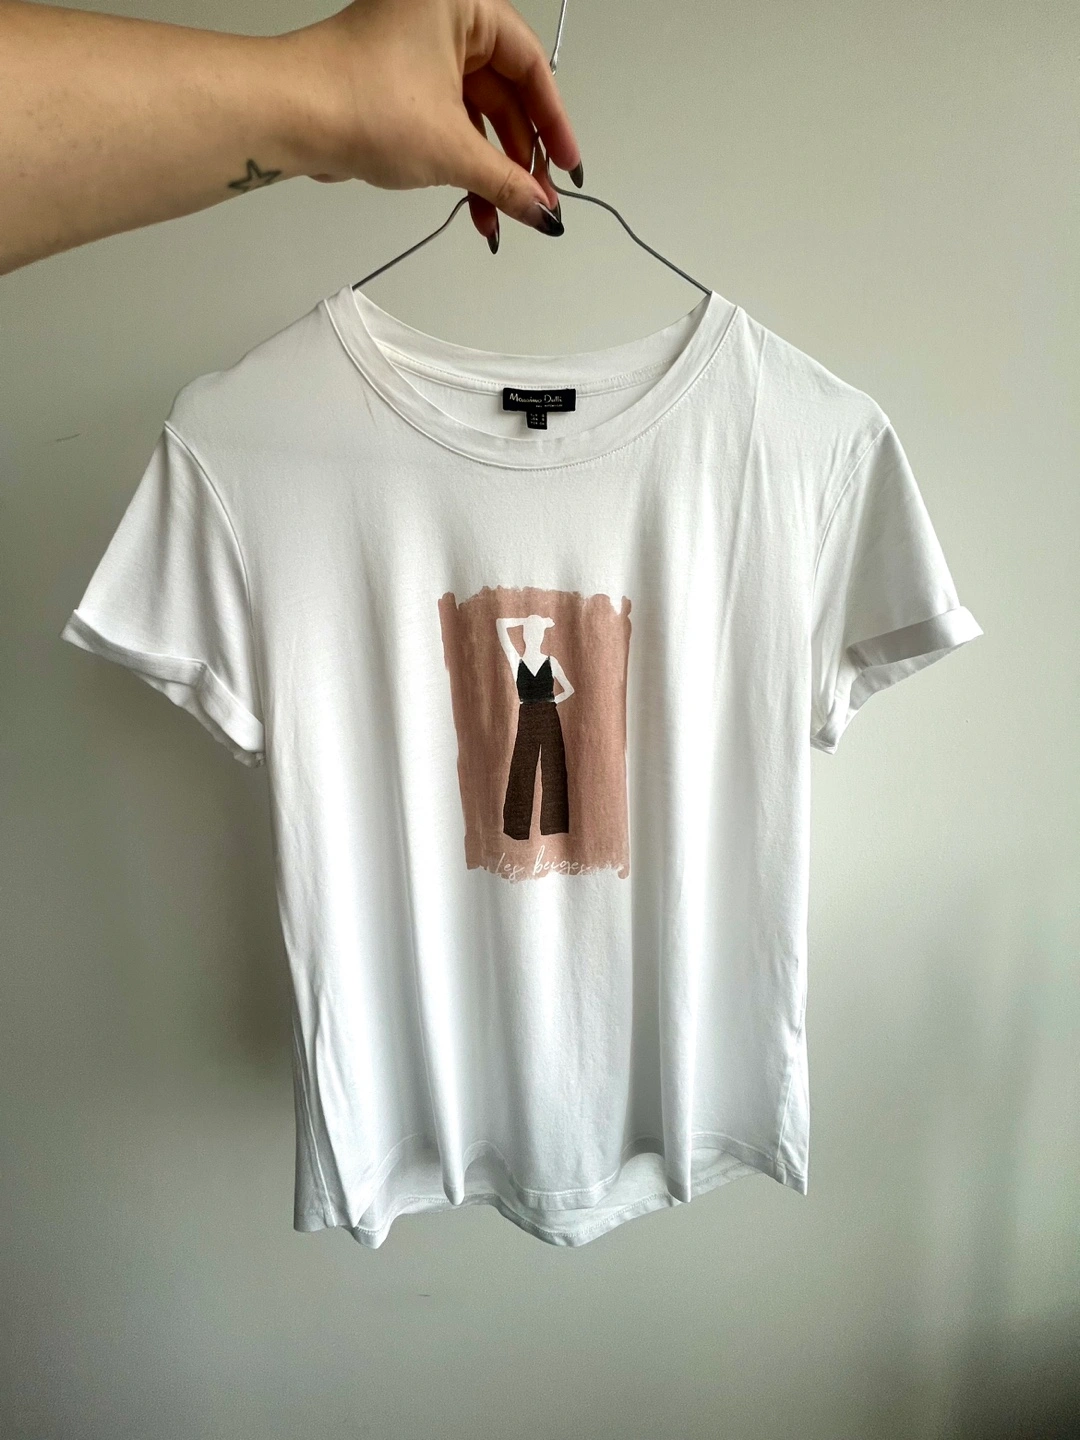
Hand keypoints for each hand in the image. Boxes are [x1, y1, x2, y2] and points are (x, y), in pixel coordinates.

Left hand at [289, 0, 582, 246]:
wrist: (289, 116)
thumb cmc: (361, 101)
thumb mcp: (453, 150)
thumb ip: (509, 183)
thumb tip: (544, 215)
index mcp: (463, 4)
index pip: (530, 65)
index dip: (554, 123)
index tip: (566, 169)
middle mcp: (441, 18)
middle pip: (505, 94)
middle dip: (520, 158)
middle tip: (535, 204)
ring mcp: (417, 52)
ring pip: (475, 115)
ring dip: (491, 172)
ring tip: (502, 218)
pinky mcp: (397, 84)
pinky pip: (447, 123)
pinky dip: (462, 164)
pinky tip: (475, 207)